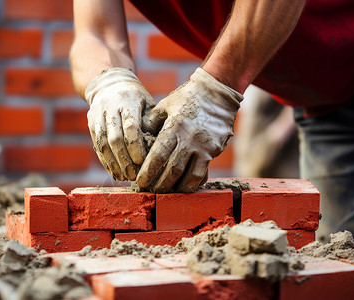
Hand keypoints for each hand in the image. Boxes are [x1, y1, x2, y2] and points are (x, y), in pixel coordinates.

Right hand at [85, 68, 154, 180]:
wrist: (109, 84)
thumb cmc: (137, 98)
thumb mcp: (148, 104)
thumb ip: (153, 123)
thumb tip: (161, 148)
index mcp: (128, 100)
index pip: (131, 127)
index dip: (136, 147)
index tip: (143, 162)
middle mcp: (109, 107)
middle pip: (115, 138)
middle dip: (125, 160)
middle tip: (134, 176)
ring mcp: (97, 115)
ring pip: (103, 143)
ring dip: (113, 163)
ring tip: (124, 177)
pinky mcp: (91, 123)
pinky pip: (96, 145)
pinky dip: (105, 161)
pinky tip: (114, 172)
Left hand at [137, 67, 242, 192]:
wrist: (217, 93)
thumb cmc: (186, 98)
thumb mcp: (165, 105)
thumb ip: (149, 122)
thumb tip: (136, 139)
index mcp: (175, 127)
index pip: (159, 155)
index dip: (148, 171)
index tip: (140, 182)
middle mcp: (191, 139)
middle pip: (173, 170)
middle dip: (160, 184)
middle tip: (150, 191)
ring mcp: (205, 147)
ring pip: (190, 176)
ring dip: (177, 188)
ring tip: (167, 192)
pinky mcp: (215, 151)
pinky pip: (203, 173)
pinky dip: (193, 183)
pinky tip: (184, 186)